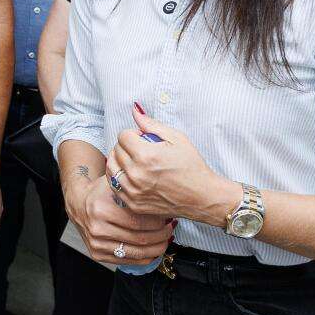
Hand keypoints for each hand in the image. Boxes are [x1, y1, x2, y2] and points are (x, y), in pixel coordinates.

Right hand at [64, 167, 173, 265]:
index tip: (167, 217)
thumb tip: (162, 197)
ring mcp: (96, 244)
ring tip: (166, 238)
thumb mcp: (114, 183)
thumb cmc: (99, 193)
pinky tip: (154, 248)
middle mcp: (97, 229)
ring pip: (137, 253)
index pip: (138, 222)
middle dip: (161, 235)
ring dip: (157, 248)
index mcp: (101, 210)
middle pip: (140, 239)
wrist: (78, 203)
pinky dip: (146, 257)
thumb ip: (133, 188)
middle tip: (170, 228)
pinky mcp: (98, 254)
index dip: (157, 222)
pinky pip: (129, 261)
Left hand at [106, 104, 240, 225]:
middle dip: (126, 146)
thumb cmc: (192, 166)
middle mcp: (136, 174)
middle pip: (116, 150)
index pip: (122, 136)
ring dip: (119, 161)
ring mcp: (133, 191)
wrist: (203, 196)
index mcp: (146, 156)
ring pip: (111, 168)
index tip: (143, 138)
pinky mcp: (133, 204)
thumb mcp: (176, 138)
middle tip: (141, 149)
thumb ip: (151, 124)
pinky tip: (132, 175)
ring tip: (134, 161)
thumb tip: (134, 110)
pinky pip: (115, 186)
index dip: (133, 134)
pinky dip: (120, 178)